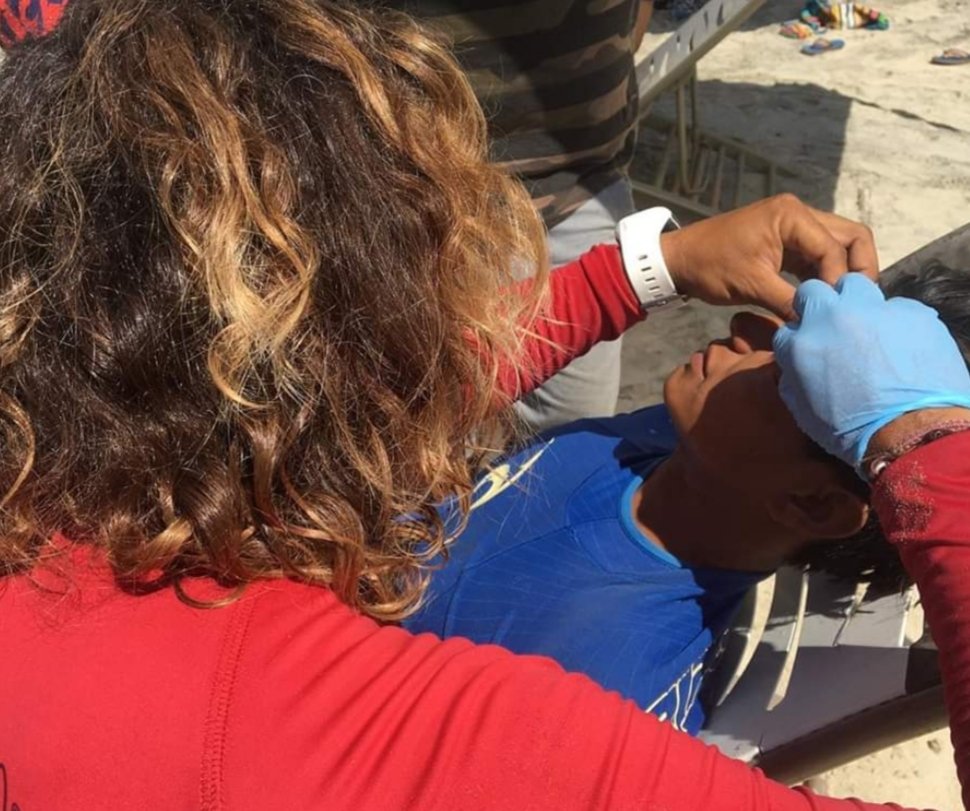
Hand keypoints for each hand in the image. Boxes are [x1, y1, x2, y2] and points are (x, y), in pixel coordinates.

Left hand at [661, 194, 878, 319]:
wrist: (678, 261)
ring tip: (841, 308)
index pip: (836, 248)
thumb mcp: (752, 286)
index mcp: (792, 216)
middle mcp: (799, 214)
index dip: (838, 282)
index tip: (833, 312)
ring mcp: (794, 227)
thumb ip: (791, 302)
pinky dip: (824, 277)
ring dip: (841, 275)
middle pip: (850, 238)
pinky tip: (822, 303)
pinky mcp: (786, 243)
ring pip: (837, 248)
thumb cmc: (710, 267)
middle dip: (857, 271)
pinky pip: (817, 258)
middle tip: (855, 305)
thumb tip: (820, 326)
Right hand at [772, 274, 969, 469]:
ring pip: (855, 286)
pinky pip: (897, 308)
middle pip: (813, 291)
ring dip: (855, 302)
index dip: (797, 340)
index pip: (785, 329)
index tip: (808, 351)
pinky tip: (902, 345)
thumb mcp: (805, 412)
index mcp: (801, 344)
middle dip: (818, 306)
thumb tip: (794, 367)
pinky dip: (894, 322)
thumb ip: (793, 380)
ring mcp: (873, 310)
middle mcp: (832, 318)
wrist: (912, 432)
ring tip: (866, 327)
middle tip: (830, 329)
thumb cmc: (852, 431)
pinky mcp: (911, 312)